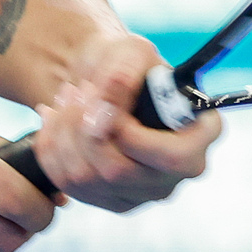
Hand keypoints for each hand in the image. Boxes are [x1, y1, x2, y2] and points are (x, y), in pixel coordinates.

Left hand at [32, 34, 220, 212]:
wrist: (105, 78)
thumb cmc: (127, 63)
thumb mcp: (129, 52)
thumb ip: (121, 75)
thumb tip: (102, 111)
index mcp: (201, 135)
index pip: (173, 157)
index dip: (129, 134)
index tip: (102, 99)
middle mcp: (178, 173)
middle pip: (118, 172)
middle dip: (83, 127)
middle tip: (76, 90)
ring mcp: (143, 192)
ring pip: (86, 179)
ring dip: (63, 133)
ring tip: (66, 99)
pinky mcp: (110, 200)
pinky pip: (67, 183)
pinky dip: (50, 147)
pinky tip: (54, 120)